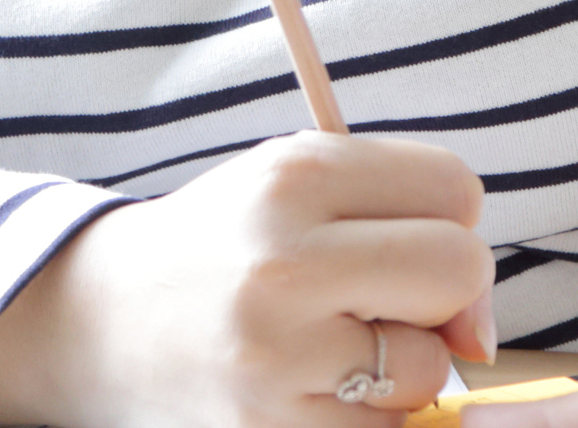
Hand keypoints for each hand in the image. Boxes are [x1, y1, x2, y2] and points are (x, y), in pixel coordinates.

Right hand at [0, 131, 497, 427]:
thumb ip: (399, 213)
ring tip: (328, 347)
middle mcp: (283, 259)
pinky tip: (310, 389)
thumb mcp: (293, 187)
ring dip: (401, 366)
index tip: (403, 237)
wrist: (96, 324)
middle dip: (443, 293)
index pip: (455, 188)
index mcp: (292, 175)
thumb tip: (481, 332)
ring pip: (429, 366)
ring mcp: (275, 353)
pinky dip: (365, 416)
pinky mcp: (271, 427)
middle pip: (458, 270)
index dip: (448, 218)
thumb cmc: (223, 248)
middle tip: (385, 300)